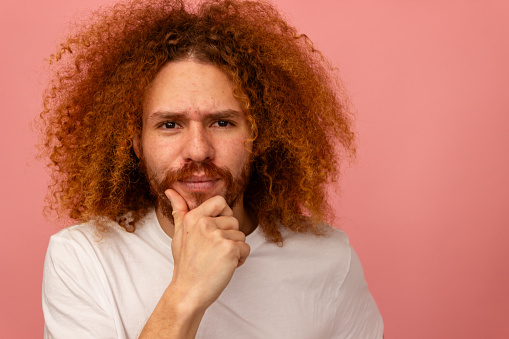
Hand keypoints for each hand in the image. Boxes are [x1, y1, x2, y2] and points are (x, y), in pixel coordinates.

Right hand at [166, 189, 250, 310]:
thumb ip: (179, 211)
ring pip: (241, 236)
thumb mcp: (179, 234)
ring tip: (218, 260)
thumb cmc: (186, 264)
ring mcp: (217, 236)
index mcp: (194, 218)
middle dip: (229, 237)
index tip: (217, 229)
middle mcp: (204, 223)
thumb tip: (170, 190)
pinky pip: (246, 248)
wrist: (188, 291)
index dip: (224, 214)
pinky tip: (225, 267)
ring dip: (235, 250)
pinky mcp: (229, 249)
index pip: (220, 201)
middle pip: (234, 221)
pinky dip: (240, 260)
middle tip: (214, 252)